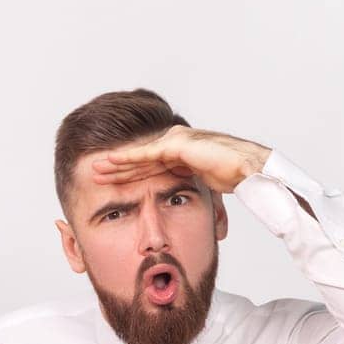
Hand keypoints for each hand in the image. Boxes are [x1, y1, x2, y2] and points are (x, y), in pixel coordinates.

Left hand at [93, 124, 271, 194]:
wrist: (249, 168)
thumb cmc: (234, 176)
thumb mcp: (204, 184)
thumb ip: (190, 186)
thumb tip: (184, 202)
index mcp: (182, 154)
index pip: (150, 164)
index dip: (130, 173)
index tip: (111, 182)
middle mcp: (177, 143)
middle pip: (141, 158)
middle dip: (117, 166)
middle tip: (95, 173)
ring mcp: (177, 141)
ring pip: (139, 155)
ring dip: (116, 162)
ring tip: (95, 169)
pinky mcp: (177, 145)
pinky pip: (146, 154)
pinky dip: (127, 158)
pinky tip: (110, 162)